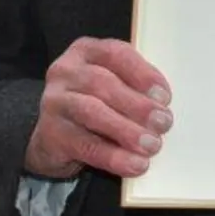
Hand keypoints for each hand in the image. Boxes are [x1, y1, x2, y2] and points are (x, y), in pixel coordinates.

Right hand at [24, 37, 173, 179]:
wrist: (54, 138)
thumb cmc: (95, 104)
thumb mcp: (114, 87)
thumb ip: (134, 88)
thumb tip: (163, 106)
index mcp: (85, 51)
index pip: (115, 54)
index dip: (142, 73)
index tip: (164, 95)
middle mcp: (65, 72)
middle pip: (102, 83)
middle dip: (137, 104)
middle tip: (163, 122)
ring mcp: (54, 102)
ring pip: (92, 112)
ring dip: (126, 130)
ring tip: (151, 145)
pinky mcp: (50, 134)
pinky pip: (85, 145)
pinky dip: (113, 156)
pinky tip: (134, 164)